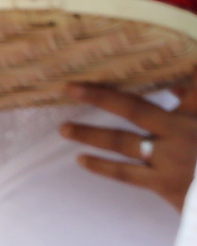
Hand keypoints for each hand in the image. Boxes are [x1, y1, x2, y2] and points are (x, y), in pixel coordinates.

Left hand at [62, 81, 196, 208]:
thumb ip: (194, 98)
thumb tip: (174, 86)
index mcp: (194, 117)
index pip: (182, 85)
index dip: (159, 71)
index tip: (130, 60)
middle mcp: (182, 133)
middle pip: (135, 109)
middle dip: (101, 96)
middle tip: (70, 88)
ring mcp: (171, 160)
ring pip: (122, 143)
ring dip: (90, 134)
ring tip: (63, 128)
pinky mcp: (165, 185)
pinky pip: (127, 175)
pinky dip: (102, 167)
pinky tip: (81, 159)